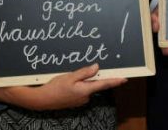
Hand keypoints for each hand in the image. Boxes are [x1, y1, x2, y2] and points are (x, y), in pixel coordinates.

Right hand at [0, 64, 126, 110]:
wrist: (43, 100)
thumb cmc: (55, 87)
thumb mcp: (69, 77)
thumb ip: (84, 72)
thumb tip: (97, 67)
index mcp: (86, 90)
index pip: (104, 84)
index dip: (115, 81)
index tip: (125, 78)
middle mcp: (85, 96)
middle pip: (95, 84)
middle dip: (93, 76)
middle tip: (89, 68)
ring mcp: (80, 100)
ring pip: (87, 86)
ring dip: (84, 80)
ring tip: (71, 75)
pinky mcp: (75, 100)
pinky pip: (81, 90)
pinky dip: (78, 85)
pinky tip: (68, 82)